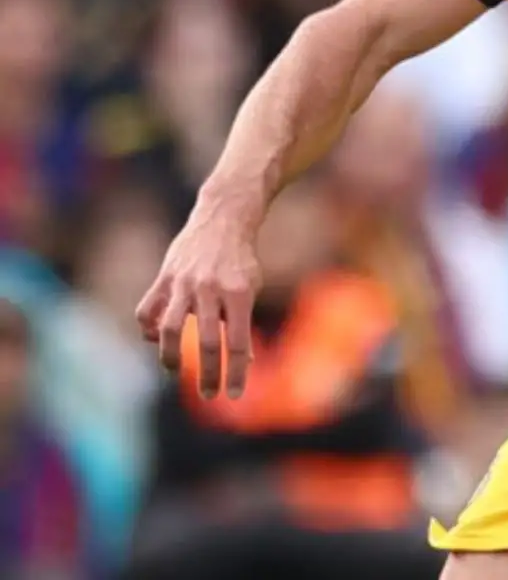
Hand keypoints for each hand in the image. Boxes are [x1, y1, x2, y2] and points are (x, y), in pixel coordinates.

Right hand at [135, 196, 262, 399]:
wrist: (222, 219)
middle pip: (206, 342)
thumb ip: (242, 321)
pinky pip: (147, 310)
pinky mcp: (163, 277)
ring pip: (170, 329)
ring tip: (173, 372)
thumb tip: (244, 361)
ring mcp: (184, 283)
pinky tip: (156, 339)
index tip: (235, 395)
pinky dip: (148, 329)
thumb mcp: (252, 286)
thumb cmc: (241, 260)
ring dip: (170, 357)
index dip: (236, 372)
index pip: (237, 342)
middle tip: (209, 395)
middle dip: (208, 374)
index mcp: (239, 293)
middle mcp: (210, 289)